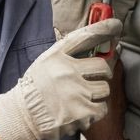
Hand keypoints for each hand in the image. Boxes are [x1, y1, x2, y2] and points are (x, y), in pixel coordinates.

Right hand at [0, 18, 121, 139]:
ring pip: (104, 89)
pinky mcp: (82, 112)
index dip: (103, 29)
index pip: (84, 37)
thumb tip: (93, 48)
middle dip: (102, 74)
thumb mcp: (45, 63)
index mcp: (57, 57)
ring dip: (97, 94)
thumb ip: (67, 56)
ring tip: (81, 98)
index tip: (116, 25)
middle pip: (103, 67)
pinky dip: (94, 111)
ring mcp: (76, 93)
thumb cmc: (36, 88)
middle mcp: (67, 72)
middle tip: (93, 79)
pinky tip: (80, 111)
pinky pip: (101, 108)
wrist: (24, 115)